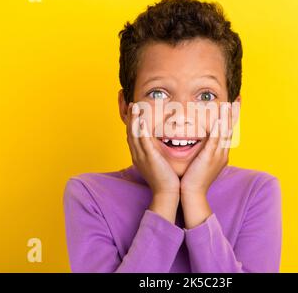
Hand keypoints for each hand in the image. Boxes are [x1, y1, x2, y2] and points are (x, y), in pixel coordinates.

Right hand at [126, 102, 179, 222]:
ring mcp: (141, 156)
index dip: (132, 121)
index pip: (132, 134)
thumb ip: (157, 151)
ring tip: (134, 107)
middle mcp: (137, 154)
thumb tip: (161, 143)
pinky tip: (141, 121)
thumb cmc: (166, 179)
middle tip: (130, 103)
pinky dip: (140, 131)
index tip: (133, 109)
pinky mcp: (149, 159)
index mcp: (139, 155)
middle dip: (129, 117)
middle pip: (130, 131)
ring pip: (134, 134)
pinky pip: (143, 142)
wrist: (167, 193)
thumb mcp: (158, 162)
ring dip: (133, 120)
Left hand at [180, 108, 232, 197]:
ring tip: (229, 103)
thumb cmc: (194, 179)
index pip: (228, 132)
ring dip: (227, 117)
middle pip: (230, 129)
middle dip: (234, 114)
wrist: (193, 194)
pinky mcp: (210, 157)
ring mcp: (217, 155)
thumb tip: (200, 143)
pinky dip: (218, 129)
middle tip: (238, 100)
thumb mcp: (202, 163)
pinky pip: (216, 140)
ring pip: (225, 132)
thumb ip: (203, 152)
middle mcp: (222, 153)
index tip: (233, 105)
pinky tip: (219, 119)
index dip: (231, 118)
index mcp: (221, 154)